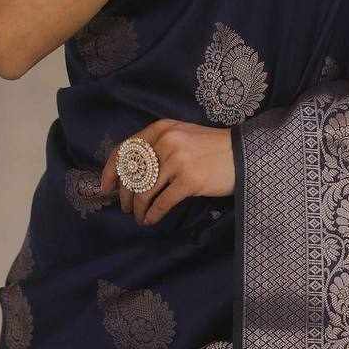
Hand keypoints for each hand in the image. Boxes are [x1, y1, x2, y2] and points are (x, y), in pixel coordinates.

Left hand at [99, 120, 234, 226]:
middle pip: (134, 173)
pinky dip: (152, 214)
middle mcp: (167, 142)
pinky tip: (151, 220)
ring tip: (139, 216)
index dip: (111, 170)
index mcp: (162, 129)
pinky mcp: (189, 180)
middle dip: (126, 195)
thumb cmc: (211, 148)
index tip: (106, 187)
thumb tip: (131, 173)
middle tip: (126, 207)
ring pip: (145, 190)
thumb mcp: (182, 136)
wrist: (242, 154)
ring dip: (138, 208)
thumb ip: (158, 147)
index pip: (127, 149)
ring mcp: (178, 161)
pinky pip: (162, 202)